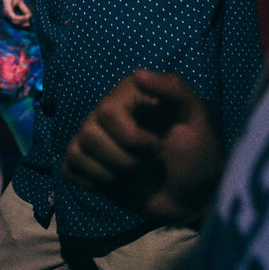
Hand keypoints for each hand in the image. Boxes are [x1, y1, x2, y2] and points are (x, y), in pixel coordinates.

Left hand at [0, 0, 31, 25]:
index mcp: (9, 12)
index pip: (15, 20)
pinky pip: (15, 17)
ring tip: (28, 17)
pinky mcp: (8, 10)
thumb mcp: (20, 2)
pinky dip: (21, 17)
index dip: (22, 22)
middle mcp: (7, 13)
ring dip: (23, 20)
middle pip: (15, 22)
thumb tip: (29, 15)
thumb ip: (24, 9)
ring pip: (15, 21)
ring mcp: (7, 12)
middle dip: (23, 23)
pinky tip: (26, 16)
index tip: (28, 24)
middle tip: (29, 24)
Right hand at [64, 70, 224, 224]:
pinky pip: (69, 168)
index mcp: (130, 96)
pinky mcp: (88, 166)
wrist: (195, 195)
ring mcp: (96, 140)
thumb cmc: (199, 153)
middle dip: (122, 157)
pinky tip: (115, 183)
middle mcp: (107, 114)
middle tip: (149, 162)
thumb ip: (174, 90)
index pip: (107, 111)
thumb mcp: (198, 117)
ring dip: (110, 171)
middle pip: (88, 132)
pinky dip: (91, 181)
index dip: (130, 136)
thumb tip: (138, 74)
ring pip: (76, 150)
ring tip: (135, 173)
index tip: (158, 146)